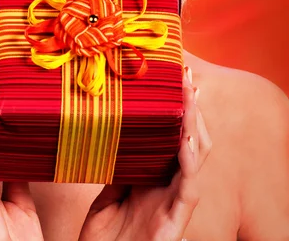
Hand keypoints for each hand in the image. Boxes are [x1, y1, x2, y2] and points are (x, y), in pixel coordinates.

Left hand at [79, 65, 210, 240]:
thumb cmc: (106, 238)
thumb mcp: (107, 195)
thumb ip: (117, 168)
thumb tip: (110, 135)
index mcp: (156, 177)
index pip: (173, 136)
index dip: (177, 108)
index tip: (172, 78)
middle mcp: (170, 186)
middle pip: (191, 140)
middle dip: (192, 108)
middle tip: (186, 77)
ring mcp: (175, 202)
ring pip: (196, 157)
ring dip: (195, 126)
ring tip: (190, 97)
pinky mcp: (176, 220)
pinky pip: (188, 188)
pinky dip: (189, 162)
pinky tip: (187, 140)